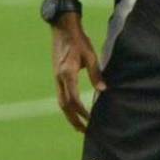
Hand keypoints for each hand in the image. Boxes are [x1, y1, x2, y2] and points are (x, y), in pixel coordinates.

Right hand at [51, 13, 104, 131]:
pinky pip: (60, 94)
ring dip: (69, 114)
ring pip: (60, 100)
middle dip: (73, 119)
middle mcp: (59, 77)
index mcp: (67, 73)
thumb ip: (96, 74)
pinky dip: (67, 105)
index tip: (92, 121)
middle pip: (64, 104)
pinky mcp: (57, 74)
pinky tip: (74, 108)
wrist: (62, 27)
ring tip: (78, 125)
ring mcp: (56, 76)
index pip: (73, 99)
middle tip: (84, 132)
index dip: (83, 112)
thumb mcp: (90, 55)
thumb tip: (103, 91)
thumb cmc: (79, 40)